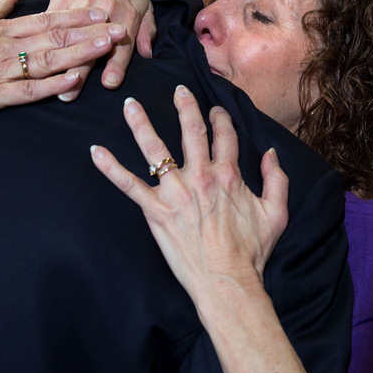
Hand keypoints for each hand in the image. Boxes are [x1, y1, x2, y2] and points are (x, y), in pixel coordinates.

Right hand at [0, 0, 124, 115]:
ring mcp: (1, 71)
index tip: (101, 10)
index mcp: (0, 28)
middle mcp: (6, 46)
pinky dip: (53, 85)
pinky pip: (29, 90)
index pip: (47, 18)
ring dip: (81, 53)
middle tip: (120, 26)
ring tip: (108, 47)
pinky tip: (75, 80)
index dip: (77, 14)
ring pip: (49, 60)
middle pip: (56, 37)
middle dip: (91, 32)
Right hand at [45, 0, 153, 98]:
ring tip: (52, 85)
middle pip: (91, 47)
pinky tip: (38, 61)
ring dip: (60, 64)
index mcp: (126, 15)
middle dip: (81, 71)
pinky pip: (54, 26)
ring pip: (70, 40)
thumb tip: (148, 55)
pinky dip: (46, 44)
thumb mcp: (141, 3)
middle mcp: (105, 11)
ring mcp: (81, 6)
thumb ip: (147, 30)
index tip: (109, 84)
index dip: (116, 66)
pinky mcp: (60, 2)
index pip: (121, 46)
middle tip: (70, 94)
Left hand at [89, 85, 288, 300]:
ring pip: (155, 149)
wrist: (227, 281)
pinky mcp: (155, 210)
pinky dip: (110, 167)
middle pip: (191, 131)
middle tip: (177, 90)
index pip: (225, 136)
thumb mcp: (277, 214)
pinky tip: (95, 151)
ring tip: (128, 105)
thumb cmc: (251, 252)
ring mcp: (176, 192)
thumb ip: (277, 180)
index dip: (221, 119)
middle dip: (184, 106)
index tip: (216, 110)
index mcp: (230, 175)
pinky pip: (128, 184)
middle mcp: (201, 177)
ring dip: (140, 124)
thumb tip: (271, 154)